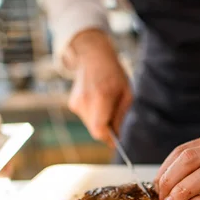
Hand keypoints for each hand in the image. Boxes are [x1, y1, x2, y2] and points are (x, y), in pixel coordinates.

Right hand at [67, 29, 131, 144]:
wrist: (92, 57)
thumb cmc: (113, 74)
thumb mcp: (126, 92)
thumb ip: (121, 115)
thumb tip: (118, 135)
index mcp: (101, 96)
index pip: (99, 129)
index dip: (108, 139)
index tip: (116, 142)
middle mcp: (85, 101)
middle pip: (95, 130)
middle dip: (107, 131)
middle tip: (116, 122)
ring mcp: (76, 103)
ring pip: (90, 125)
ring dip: (101, 123)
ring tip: (107, 106)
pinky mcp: (73, 104)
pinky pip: (86, 118)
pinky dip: (94, 116)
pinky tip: (99, 102)